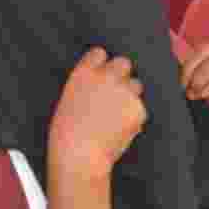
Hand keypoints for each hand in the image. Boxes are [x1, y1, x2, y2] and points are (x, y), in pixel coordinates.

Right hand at [49, 48, 146, 180]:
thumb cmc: (67, 134)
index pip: (99, 53)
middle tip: (116, 94)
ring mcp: (124, 91)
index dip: (101, 64)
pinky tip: (121, 129)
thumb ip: (88, 85)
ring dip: (130, 96)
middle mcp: (106, 77)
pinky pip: (141, 108)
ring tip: (116, 116)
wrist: (79, 155)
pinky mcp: (138, 108)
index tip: (101, 75)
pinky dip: (134, 117)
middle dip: (122, 75)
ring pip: (136, 85)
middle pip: (123, 63)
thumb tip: (103, 84)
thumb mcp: (69, 100)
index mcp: (83, 73)